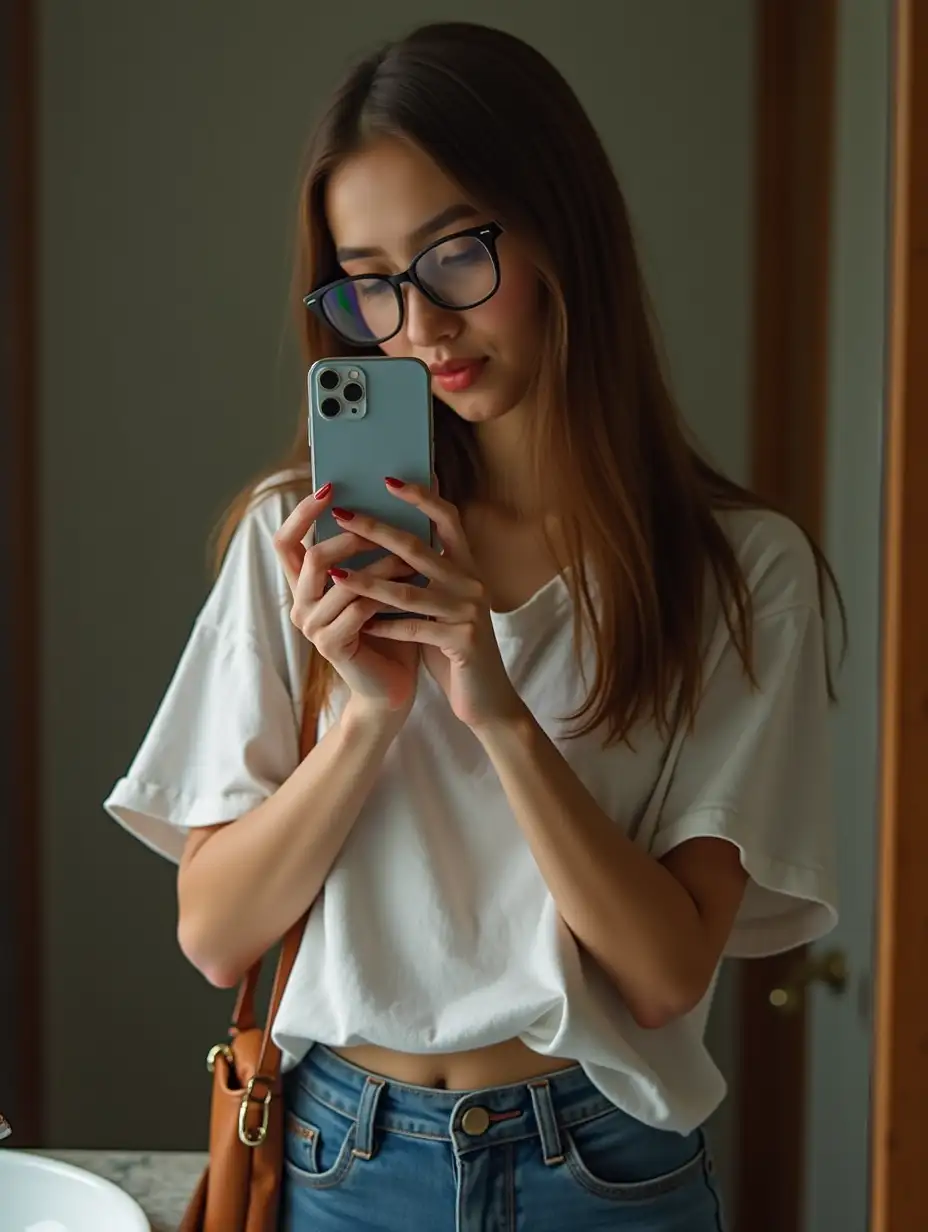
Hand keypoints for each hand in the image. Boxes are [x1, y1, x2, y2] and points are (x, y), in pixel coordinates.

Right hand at [272, 484, 419, 715]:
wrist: (392, 687)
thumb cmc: (389, 630)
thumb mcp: (380, 582)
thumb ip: (379, 545)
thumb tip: (408, 487)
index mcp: (304, 586)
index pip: (285, 541)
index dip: (302, 512)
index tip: (330, 487)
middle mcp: (300, 604)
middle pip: (312, 556)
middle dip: (352, 535)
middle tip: (386, 523)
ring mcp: (312, 628)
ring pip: (341, 580)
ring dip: (379, 562)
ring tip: (412, 551)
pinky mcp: (331, 646)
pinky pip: (358, 608)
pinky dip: (386, 591)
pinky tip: (410, 580)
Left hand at [326, 478, 524, 729]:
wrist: (487, 697)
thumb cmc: (455, 646)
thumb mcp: (443, 603)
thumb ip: (426, 574)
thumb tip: (389, 540)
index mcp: (468, 568)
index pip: (447, 518)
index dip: (421, 496)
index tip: (388, 480)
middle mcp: (471, 583)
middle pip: (418, 547)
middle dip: (375, 529)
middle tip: (342, 513)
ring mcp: (468, 611)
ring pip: (408, 590)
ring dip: (367, 581)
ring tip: (333, 572)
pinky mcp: (462, 641)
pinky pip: (413, 628)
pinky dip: (384, 626)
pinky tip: (359, 625)